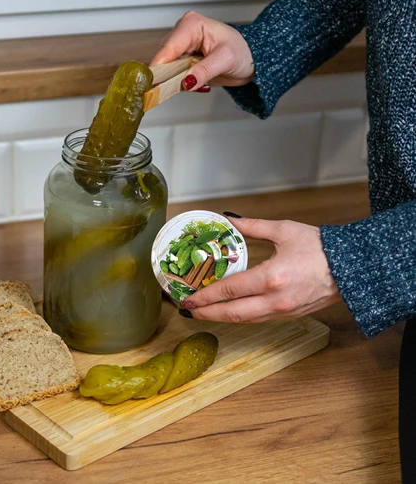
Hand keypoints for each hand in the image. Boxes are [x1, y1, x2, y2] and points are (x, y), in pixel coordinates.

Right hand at [150, 11, 253, 90]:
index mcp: (192, 25)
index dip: (160, 67)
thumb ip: (204, 71)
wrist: (249, 59)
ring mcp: (182, 46)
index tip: (154, 84)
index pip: (168, 47)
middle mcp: (183, 33)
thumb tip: (187, 82)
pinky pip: (174, 74)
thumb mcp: (226, 60)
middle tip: (186, 86)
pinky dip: (183, 82)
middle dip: (171, 76)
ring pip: (167, 68)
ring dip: (178, 80)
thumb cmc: (242, 52)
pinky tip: (198, 81)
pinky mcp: (183, 59)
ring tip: (201, 81)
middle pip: (164, 59)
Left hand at [180, 217, 341, 322]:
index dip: (205, 296)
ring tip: (203, 312)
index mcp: (272, 278)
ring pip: (245, 320)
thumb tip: (230, 220)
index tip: (188, 298)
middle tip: (187, 311)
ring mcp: (283, 312)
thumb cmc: (320, 247)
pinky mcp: (290, 316)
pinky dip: (240, 317)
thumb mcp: (284, 231)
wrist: (352, 268)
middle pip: (232, 313)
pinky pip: (258, 320)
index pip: (229, 290)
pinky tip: (229, 311)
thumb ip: (253, 227)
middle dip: (206, 313)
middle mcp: (275, 300)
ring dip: (221, 318)